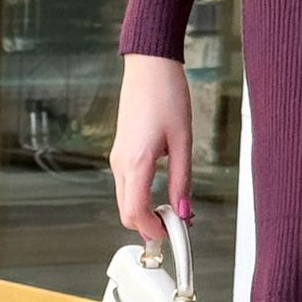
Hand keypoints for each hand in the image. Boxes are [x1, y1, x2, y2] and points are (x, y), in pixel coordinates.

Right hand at [110, 54, 194, 244]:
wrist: (150, 66)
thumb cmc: (167, 95)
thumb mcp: (183, 142)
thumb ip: (182, 181)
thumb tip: (184, 211)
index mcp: (136, 162)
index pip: (135, 213)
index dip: (153, 231)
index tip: (173, 236)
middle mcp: (120, 163)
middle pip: (126, 212)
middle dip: (149, 225)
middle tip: (178, 226)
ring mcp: (117, 158)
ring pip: (126, 200)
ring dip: (146, 211)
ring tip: (176, 209)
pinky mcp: (121, 152)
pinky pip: (127, 185)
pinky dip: (142, 196)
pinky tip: (163, 192)